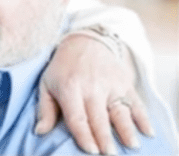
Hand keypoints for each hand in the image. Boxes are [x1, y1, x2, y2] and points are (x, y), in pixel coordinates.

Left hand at [36, 34, 153, 154]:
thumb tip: (39, 132)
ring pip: (120, 111)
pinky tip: (148, 132)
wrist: (84, 42)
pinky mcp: (125, 83)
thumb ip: (44, 110)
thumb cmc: (63, 68)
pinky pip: (136, 102)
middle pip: (100, 117)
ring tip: (132, 146)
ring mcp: (110, 84)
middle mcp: (91, 87)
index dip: (84, 135)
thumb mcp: (47, 84)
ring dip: (127, 130)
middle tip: (109, 154)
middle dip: (105, 138)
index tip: (91, 150)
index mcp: (69, 88)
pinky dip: (143, 118)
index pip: (77, 116)